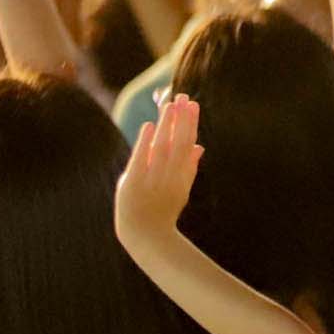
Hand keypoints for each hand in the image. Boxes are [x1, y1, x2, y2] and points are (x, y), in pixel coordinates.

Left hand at [115, 96, 204, 245]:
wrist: (147, 236)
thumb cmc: (164, 212)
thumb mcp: (182, 190)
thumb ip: (190, 167)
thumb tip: (200, 146)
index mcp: (182, 175)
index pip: (187, 144)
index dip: (190, 124)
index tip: (193, 104)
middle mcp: (170, 175)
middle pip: (177, 142)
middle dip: (181, 119)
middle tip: (184, 97)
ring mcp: (152, 180)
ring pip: (162, 148)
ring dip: (167, 126)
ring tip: (170, 105)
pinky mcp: (133, 184)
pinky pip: (141, 160)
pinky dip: (145, 143)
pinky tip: (149, 126)